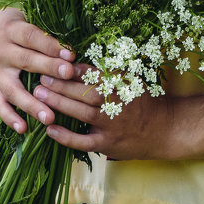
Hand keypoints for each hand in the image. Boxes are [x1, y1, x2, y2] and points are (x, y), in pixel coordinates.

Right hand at [0, 6, 77, 132]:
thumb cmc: (6, 22)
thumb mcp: (19, 15)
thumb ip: (40, 26)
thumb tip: (72, 34)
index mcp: (11, 30)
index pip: (31, 37)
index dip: (50, 45)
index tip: (70, 53)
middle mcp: (1, 52)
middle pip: (26, 61)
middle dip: (48, 68)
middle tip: (68, 74)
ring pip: (13, 90)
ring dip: (31, 104)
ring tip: (50, 117)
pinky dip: (9, 117)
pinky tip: (23, 129)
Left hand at [36, 70, 180, 160]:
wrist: (164, 129)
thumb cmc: (141, 102)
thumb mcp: (131, 81)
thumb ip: (109, 72)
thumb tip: (79, 59)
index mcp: (121, 85)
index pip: (95, 74)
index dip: (74, 69)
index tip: (56, 61)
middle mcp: (116, 104)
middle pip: (85, 92)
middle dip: (61, 84)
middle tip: (41, 77)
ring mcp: (112, 125)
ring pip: (82, 113)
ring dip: (59, 104)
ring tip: (40, 96)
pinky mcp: (108, 144)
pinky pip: (84, 142)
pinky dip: (66, 136)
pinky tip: (50, 129)